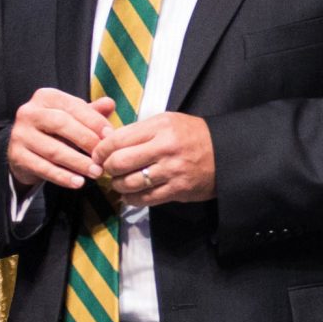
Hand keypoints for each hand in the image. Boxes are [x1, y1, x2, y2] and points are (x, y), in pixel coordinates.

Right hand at [8, 90, 115, 189]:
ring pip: (53, 149)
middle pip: (61, 124)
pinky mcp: (16, 156)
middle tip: (104, 156)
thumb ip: (91, 112)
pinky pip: (43, 168)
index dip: (94, 121)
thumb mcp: (72, 118)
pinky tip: (78, 182)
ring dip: (78, 163)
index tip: (110, 136)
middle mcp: (29, 112)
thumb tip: (110, 103)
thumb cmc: (55, 132)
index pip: (73, 106)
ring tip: (96, 172)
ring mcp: (20, 134)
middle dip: (86, 141)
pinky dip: (63, 177)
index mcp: (45, 97)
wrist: (25, 152)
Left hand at [95, 112, 214, 206]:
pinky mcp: (177, 190)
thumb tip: (107, 141)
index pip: (118, 139)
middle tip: (107, 170)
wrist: (225, 153)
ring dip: (118, 186)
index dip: (101, 150)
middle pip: (120, 162)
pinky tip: (129, 195)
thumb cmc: (192, 135)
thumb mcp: (167, 122)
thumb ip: (139, 131)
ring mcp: (171, 171)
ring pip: (130, 183)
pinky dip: (131, 199)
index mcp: (160, 127)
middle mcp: (165, 148)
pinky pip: (145, 199)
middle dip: (107, 168)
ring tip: (118, 183)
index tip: (97, 155)